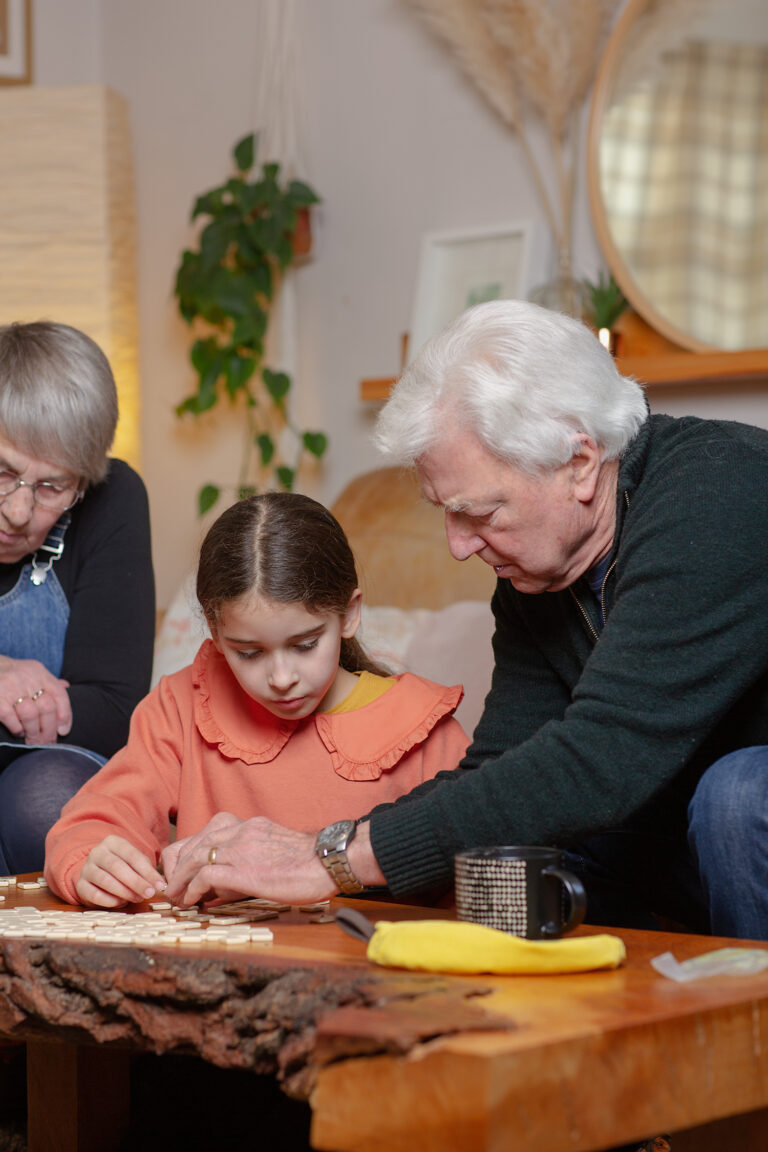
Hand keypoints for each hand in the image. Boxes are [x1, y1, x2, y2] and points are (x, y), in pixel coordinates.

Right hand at [0, 657, 72, 744]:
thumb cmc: (11, 675)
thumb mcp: (31, 672)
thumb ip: (47, 681)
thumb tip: (66, 686)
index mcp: (39, 672)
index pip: (60, 694)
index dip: (65, 715)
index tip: (63, 731)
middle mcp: (27, 677)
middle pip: (47, 708)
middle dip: (49, 730)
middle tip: (47, 742)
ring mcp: (10, 687)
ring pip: (31, 715)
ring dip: (33, 732)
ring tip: (32, 739)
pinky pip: (10, 718)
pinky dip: (17, 729)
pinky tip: (19, 732)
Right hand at [76, 835, 165, 907]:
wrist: (97, 872)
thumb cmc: (123, 867)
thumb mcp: (135, 862)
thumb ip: (145, 871)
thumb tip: (158, 884)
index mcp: (113, 842)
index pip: (132, 855)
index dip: (147, 871)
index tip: (159, 885)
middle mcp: (97, 852)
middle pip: (117, 867)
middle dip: (136, 882)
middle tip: (149, 893)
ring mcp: (86, 868)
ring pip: (105, 880)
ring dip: (124, 892)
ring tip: (137, 898)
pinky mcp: (80, 885)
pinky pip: (94, 894)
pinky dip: (110, 901)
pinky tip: (121, 903)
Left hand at [163, 815, 336, 907]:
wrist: (329, 861)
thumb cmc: (307, 862)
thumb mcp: (272, 850)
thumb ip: (247, 859)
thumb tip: (222, 885)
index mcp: (247, 825)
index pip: (205, 833)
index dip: (188, 853)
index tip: (184, 872)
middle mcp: (240, 830)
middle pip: (193, 844)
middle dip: (178, 868)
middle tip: (173, 888)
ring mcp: (240, 848)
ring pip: (194, 858)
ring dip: (180, 881)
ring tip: (176, 898)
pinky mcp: (243, 869)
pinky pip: (205, 876)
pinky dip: (192, 889)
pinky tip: (191, 901)